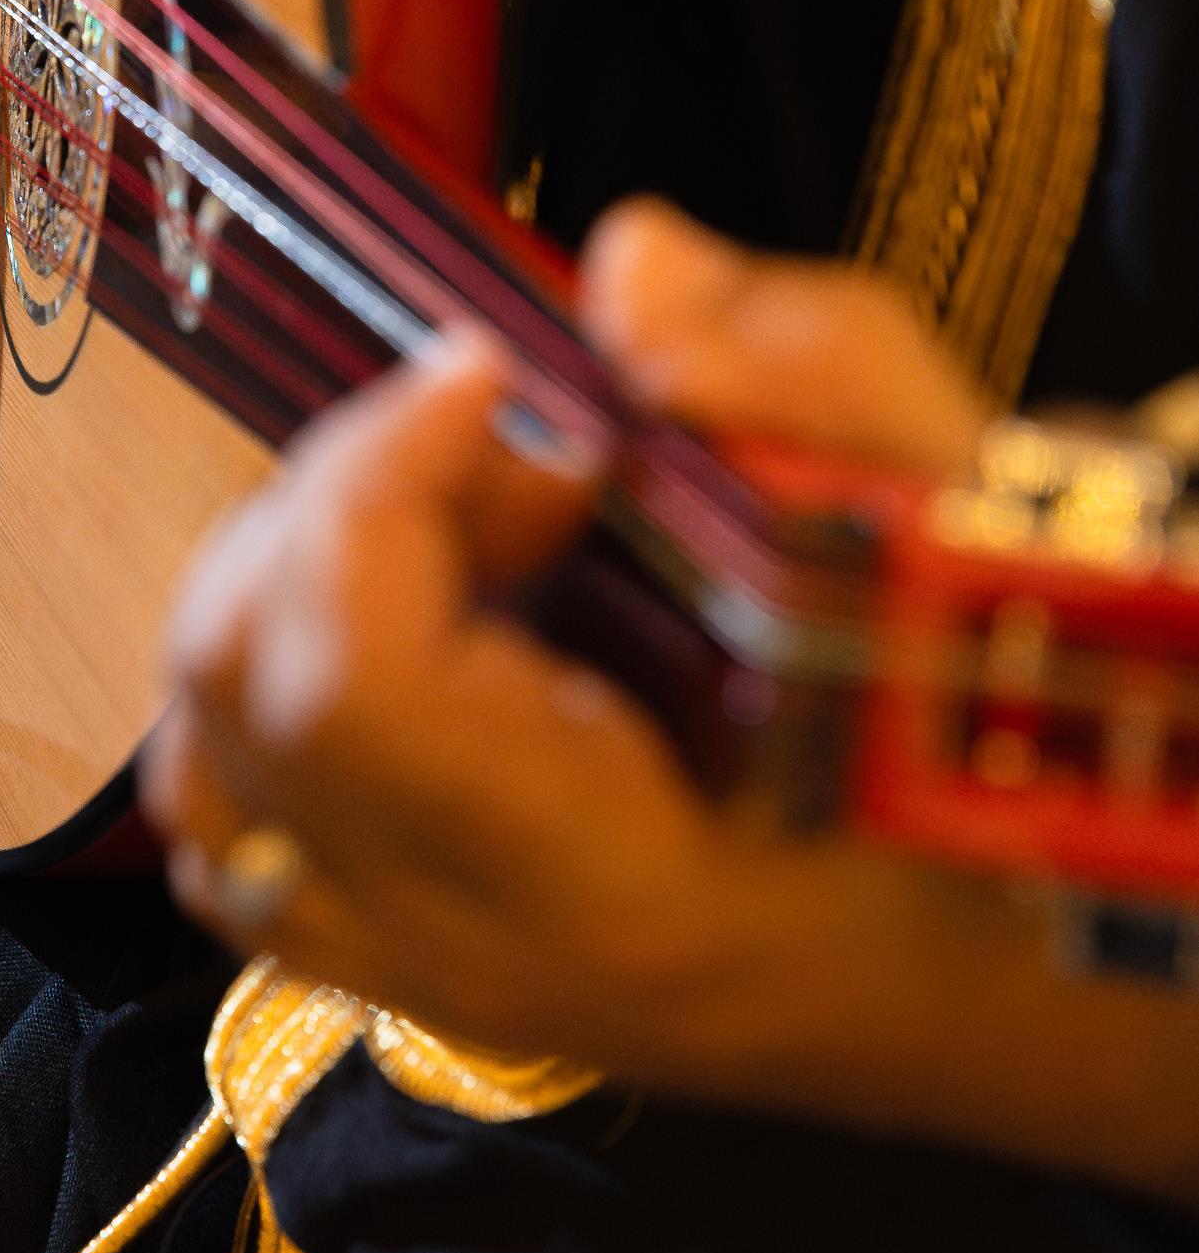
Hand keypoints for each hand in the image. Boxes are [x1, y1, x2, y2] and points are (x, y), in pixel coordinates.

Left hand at [145, 201, 1198, 1201]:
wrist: (1043, 958)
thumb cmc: (1011, 747)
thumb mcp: (970, 523)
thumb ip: (815, 375)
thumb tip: (625, 277)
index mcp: (615, 887)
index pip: (348, 680)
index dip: (377, 477)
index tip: (491, 371)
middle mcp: (478, 958)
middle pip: (236, 707)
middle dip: (339, 507)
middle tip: (518, 447)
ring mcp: (432, 975)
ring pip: (210, 772)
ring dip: (295, 584)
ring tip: (478, 525)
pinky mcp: (420, 956)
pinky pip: (249, 818)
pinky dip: (288, 673)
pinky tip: (444, 605)